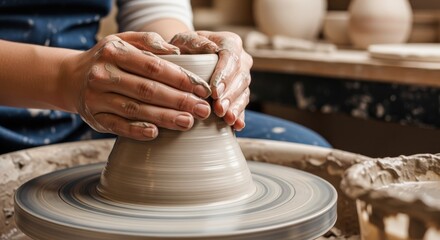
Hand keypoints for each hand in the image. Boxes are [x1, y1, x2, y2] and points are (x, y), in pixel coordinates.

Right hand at [60, 32, 211, 140]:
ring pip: (136, 109)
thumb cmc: (107, 59)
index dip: (181, 78)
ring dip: (165, 117)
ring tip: (189, 122)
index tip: (202, 88)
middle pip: (148, 90)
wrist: (69, 78)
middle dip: (180, 100)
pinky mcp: (95, 118)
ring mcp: (97, 98)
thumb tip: (177, 51)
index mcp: (114, 52)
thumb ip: (149, 42)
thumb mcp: (123, 41)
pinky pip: (118, 126)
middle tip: (204, 109)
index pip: (154, 66)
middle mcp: (103, 75)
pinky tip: (156, 133)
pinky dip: (137, 130)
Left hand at [170, 31, 252, 130]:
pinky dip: (240, 114)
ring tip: (227, 118)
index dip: (224, 75)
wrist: (188, 57)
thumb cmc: (184, 48)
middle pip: (240, 76)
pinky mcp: (241, 91)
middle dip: (230, 95)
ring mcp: (243, 76)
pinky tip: (237, 125)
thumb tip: (209, 48)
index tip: (215, 91)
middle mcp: (241, 58)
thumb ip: (192, 41)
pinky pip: (243, 103)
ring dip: (235, 106)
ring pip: (244, 91)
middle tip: (219, 109)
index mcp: (230, 42)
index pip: (231, 56)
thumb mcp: (183, 40)